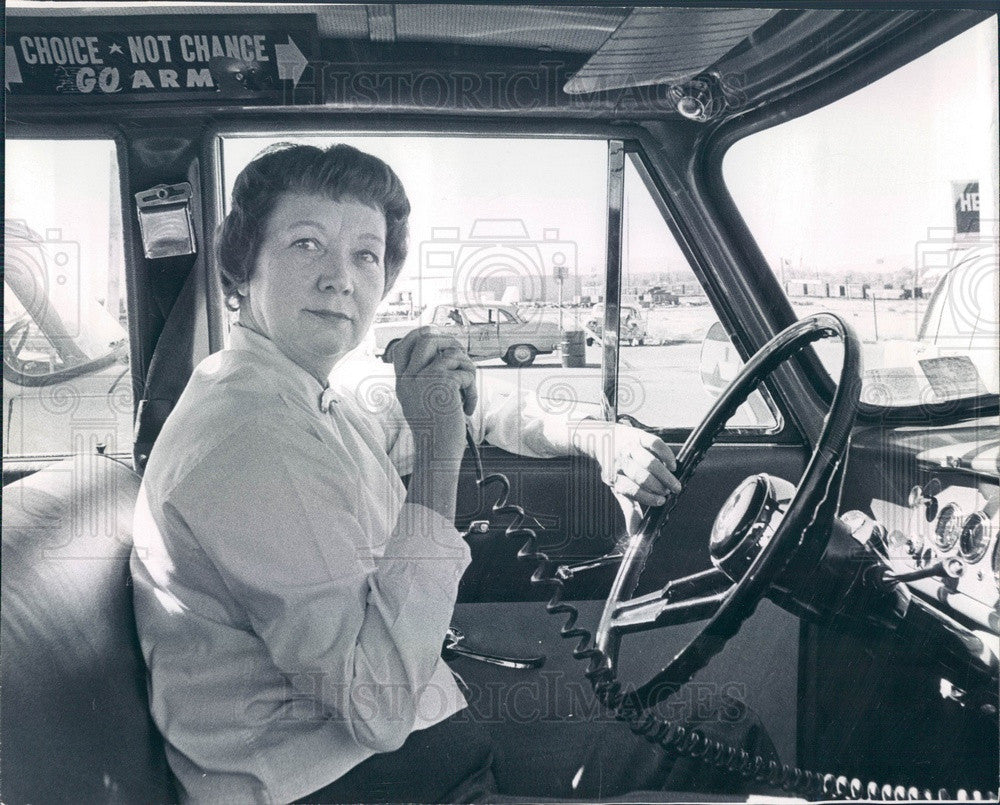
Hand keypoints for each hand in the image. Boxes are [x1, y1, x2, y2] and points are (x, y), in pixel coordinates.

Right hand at [393, 327, 477, 462]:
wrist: (436, 452)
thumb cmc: (436, 431)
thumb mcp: (423, 401)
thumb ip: (426, 378)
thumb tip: (447, 354)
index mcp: (403, 382)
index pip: (404, 346)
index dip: (420, 334)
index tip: (435, 333)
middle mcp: (409, 378)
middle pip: (427, 339)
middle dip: (450, 343)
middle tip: (462, 359)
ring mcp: (423, 379)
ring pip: (452, 354)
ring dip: (467, 370)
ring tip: (466, 391)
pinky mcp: (442, 383)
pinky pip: (465, 372)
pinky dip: (472, 391)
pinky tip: (466, 408)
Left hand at [590, 421, 680, 532]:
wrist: (605, 438)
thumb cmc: (615, 467)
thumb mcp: (618, 487)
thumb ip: (629, 507)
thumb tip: (634, 532)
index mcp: (614, 476)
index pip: (631, 490)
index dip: (648, 497)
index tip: (661, 501)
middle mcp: (621, 462)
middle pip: (641, 476)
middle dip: (658, 486)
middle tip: (670, 492)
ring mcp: (630, 448)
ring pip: (649, 462)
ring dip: (664, 474)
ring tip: (674, 483)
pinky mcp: (640, 436)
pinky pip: (655, 444)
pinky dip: (666, 455)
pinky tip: (672, 465)